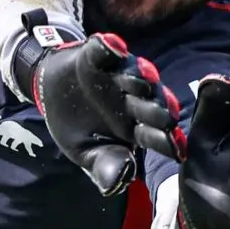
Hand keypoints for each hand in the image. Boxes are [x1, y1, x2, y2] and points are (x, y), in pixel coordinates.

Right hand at [13, 9, 185, 195]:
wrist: (52, 93)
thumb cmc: (78, 128)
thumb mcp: (86, 152)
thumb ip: (104, 166)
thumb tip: (119, 182)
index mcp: (136, 127)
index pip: (156, 135)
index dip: (167, 142)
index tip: (178, 150)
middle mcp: (134, 100)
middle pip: (152, 103)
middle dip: (159, 108)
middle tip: (167, 115)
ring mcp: (119, 76)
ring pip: (135, 75)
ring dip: (140, 76)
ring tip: (144, 78)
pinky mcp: (99, 55)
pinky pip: (105, 50)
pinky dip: (109, 47)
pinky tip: (112, 46)